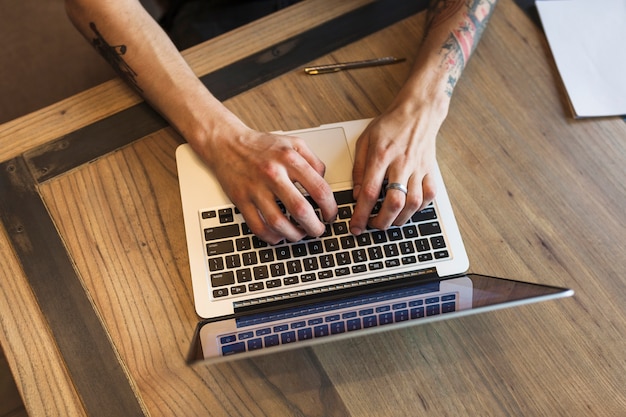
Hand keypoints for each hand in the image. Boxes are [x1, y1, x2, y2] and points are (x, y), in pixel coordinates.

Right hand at [196, 127, 337, 243]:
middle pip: (300, 210)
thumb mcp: (294, 143)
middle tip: (318, 230)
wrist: (226, 143)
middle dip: (315, 227)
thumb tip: (325, 183)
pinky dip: (271, 237)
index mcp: (289, 159)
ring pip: (278, 223)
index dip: (330, 208)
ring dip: (294, 235)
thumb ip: (313, 161)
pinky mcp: (241, 200)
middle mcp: (273, 174)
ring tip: (300, 234)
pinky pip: (258, 227)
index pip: (319, 190)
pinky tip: (279, 235)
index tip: (330, 215)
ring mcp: (255, 189)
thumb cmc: (261, 145)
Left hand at [349, 105, 442, 234]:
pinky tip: (408, 209)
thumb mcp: (364, 141)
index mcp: (381, 156)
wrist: (418, 112)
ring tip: (389, 221)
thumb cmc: (390, 125)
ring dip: (400, 219)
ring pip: (413, 203)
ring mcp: (419, 168)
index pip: (370, 192)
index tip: (355, 227)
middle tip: (373, 227)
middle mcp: (402, 164)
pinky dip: (419, 208)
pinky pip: (429, 196)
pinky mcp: (430, 171)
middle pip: (394, 202)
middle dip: (382, 222)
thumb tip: (356, 195)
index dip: (361, 214)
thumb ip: (359, 169)